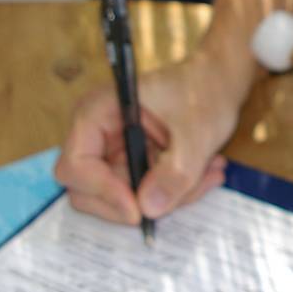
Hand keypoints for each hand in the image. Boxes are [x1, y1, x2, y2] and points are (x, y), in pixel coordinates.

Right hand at [55, 54, 245, 227]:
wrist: (217, 82)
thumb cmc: (202, 91)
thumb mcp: (196, 132)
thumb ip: (175, 171)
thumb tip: (148, 209)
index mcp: (96, 114)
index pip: (76, 166)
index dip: (102, 191)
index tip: (137, 209)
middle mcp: (96, 136)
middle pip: (89, 191)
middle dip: (135, 202)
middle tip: (177, 197)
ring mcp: (113, 154)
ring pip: (122, 199)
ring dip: (166, 199)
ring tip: (206, 173)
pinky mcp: (132, 167)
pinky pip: (143, 196)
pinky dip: (174, 193)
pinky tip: (205, 172)